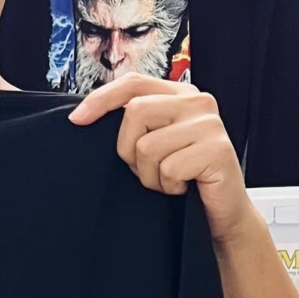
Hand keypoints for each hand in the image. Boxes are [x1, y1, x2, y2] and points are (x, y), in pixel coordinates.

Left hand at [69, 74, 253, 245]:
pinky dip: (169, 187)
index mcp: (180, 94)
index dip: (101, 99)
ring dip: (150, 175)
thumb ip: (136, 123)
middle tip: (147, 169)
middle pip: (135, 112)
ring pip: (147, 146)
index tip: (77, 120)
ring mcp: (210, 125)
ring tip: (170, 180)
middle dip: (129, 150)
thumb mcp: (155, 143)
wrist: (221, 213)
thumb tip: (83, 115)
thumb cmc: (183, 178)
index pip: (133, 83)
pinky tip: (184, 187)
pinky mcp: (217, 150)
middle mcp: (198, 102)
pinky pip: (168, 168)